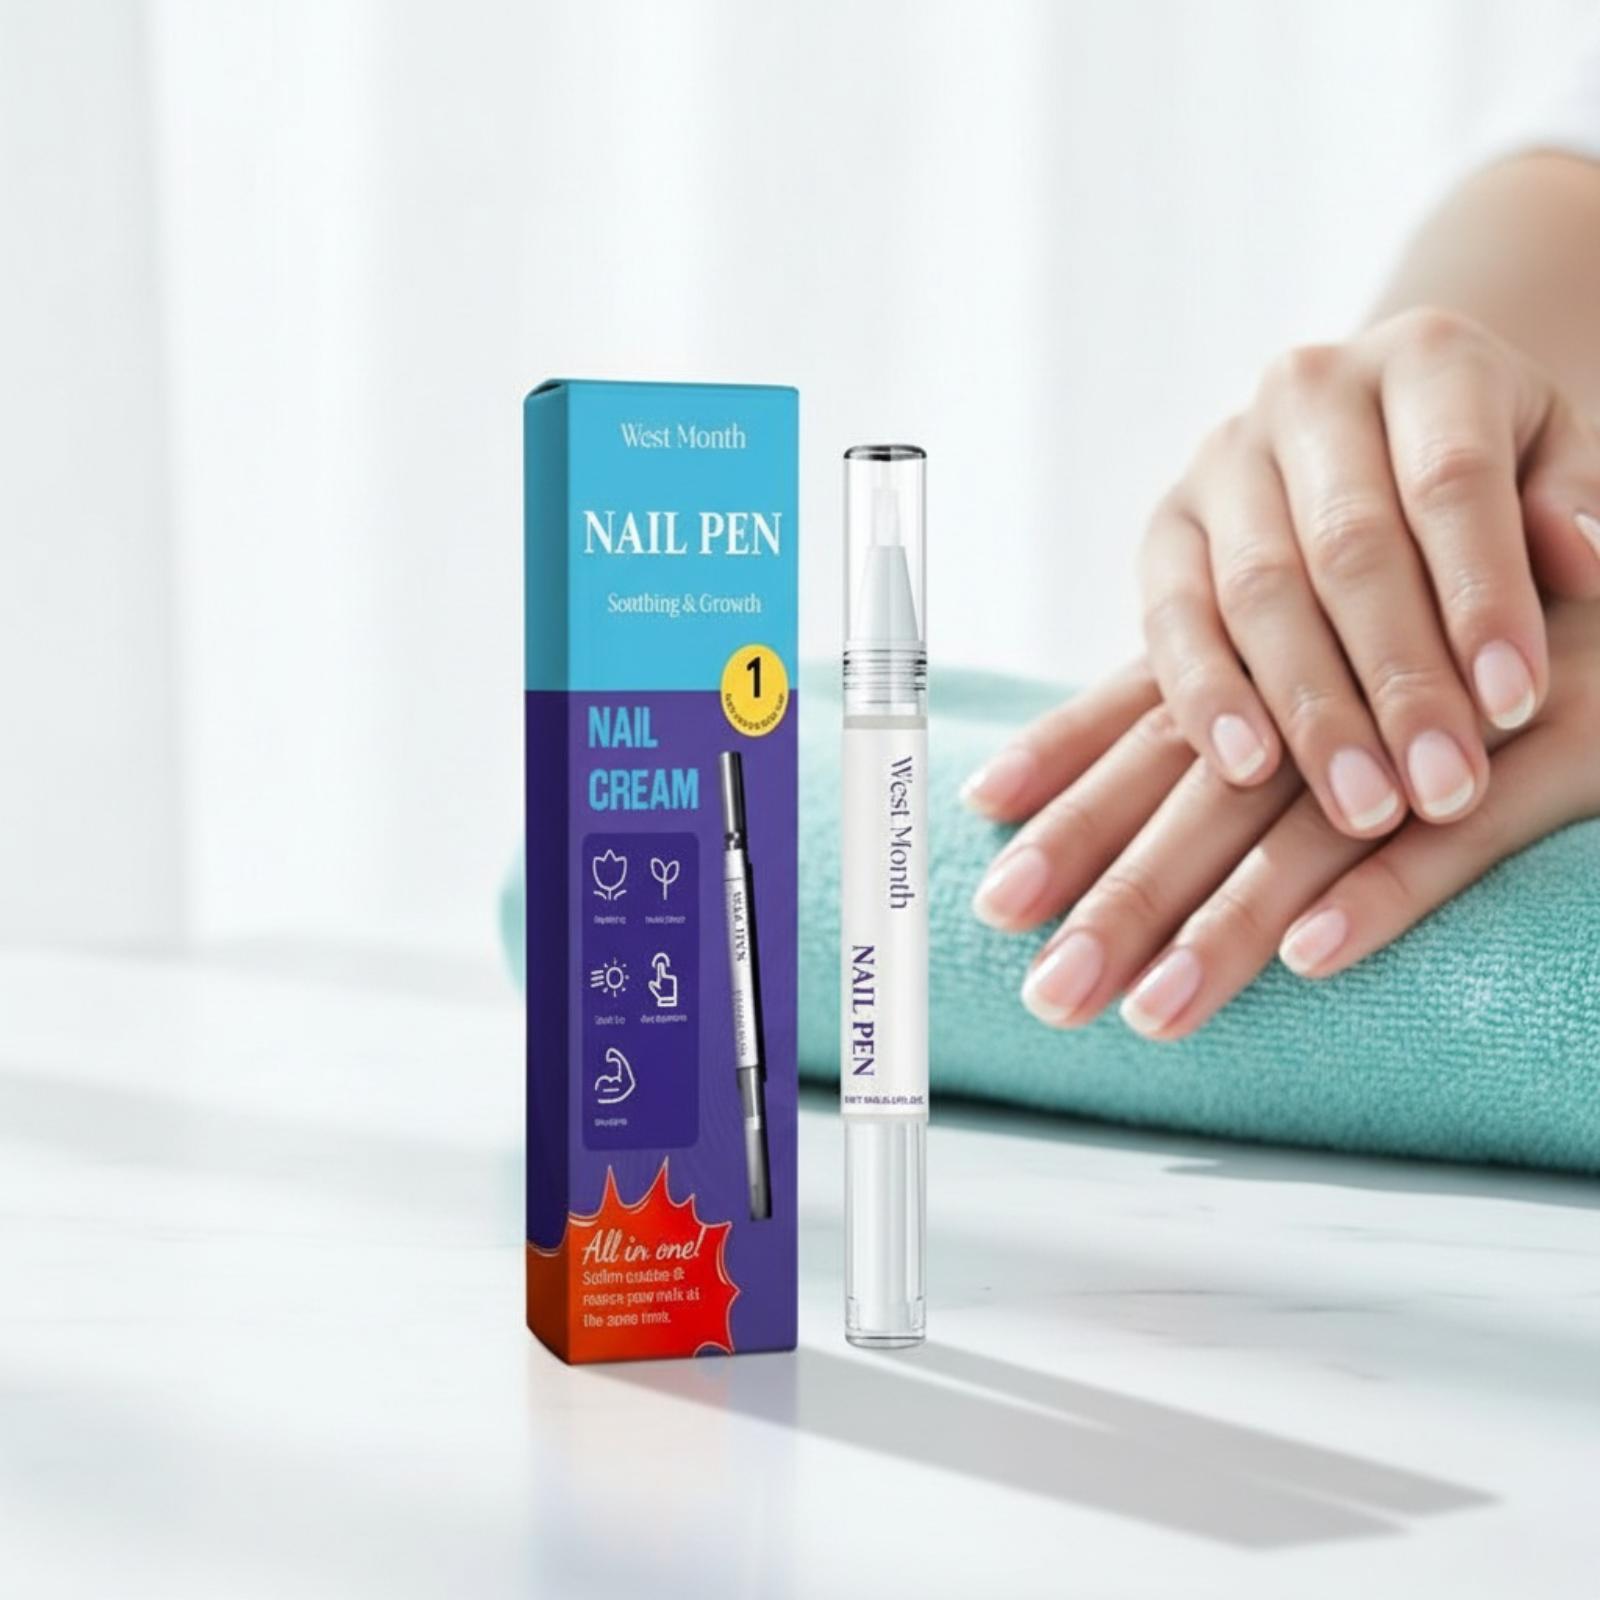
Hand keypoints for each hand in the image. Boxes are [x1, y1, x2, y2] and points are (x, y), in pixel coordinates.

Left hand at [965, 601, 1599, 1038]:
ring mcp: (1453, 686)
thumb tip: (1008, 784)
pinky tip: (1312, 955)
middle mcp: (1345, 648)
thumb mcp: (1311, 625)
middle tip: (1051, 994)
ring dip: (1233, 914)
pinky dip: (1384, 889)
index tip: (999, 898)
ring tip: (1157, 1006)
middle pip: (1207, 781)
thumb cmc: (1453, 584)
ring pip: (1316, 815)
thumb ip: (1182, 688)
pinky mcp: (1571, 732)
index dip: (1074, 808)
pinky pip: (1465, 824)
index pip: (1153, 727)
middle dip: (1124, 891)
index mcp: (1278, 614)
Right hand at [1133, 308, 1599, 837]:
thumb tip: (1582, 564)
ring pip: (1256, 591)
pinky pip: (1169, 619)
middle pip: (1348, 546)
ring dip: (1312, 710)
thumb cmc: (1489, 475)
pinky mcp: (1164, 528)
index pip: (1452, 481)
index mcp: (1425, 357)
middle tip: (1443, 791)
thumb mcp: (1554, 464)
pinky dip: (1206, 696)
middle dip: (1399, 680)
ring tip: (1365, 808)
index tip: (1517, 709)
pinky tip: (1248, 769)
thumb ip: (1570, 504)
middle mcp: (1308, 390)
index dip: (1482, 596)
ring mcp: (1221, 458)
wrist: (1376, 444)